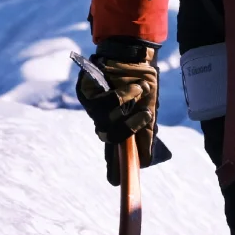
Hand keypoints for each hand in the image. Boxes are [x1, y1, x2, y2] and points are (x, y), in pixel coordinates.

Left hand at [75, 38, 160, 173]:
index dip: (113, 167)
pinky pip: (107, 102)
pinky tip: (131, 85)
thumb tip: (146, 162)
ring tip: (139, 92)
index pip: (113, 152)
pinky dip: (124, 94)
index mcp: (116, 125)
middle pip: (108, 137)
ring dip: (129, 106)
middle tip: (144, 117)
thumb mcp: (148, 108)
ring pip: (106, 120)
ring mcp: (92, 106)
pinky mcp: (86, 91)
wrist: (133, 52)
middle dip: (128, 129)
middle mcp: (101, 119)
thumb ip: (144, 134)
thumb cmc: (141, 80)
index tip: (116, 182)